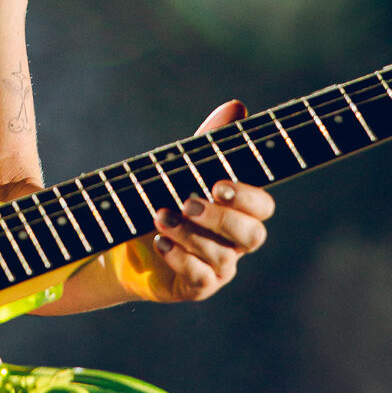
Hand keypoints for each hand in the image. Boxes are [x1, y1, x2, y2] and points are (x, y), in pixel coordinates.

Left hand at [112, 100, 273, 305]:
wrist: (128, 241)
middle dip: (221, 219)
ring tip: (159, 216)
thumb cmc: (166, 198)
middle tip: (188, 202)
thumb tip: (237, 106)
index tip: (218, 184)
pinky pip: (199, 279)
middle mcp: (236, 242)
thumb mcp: (184, 167)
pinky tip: (160, 242)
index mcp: (239, 211)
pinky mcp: (197, 286)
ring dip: (189, 234)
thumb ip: (211, 141)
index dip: (247, 197)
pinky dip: (180, 259)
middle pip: (253, 236)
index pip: (263, 207)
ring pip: (222, 257)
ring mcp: (219, 267)